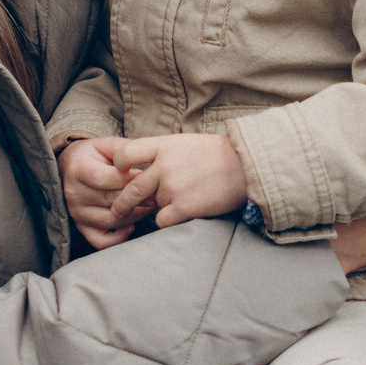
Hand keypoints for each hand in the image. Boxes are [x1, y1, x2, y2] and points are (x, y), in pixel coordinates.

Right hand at [60, 138, 138, 250]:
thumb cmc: (93, 155)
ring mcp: (76, 212)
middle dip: (138, 198)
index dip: (132, 179)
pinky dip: (119, 238)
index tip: (149, 176)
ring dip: (134, 215)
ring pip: (112, 221)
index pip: (108, 179)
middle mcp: (74, 193)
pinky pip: (101, 241)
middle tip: (156, 194)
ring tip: (148, 206)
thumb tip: (144, 165)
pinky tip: (131, 226)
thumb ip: (125, 151)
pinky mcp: (80, 226)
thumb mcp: (106, 144)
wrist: (69, 166)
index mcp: (79, 169)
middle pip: (112, 201)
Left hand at [109, 133, 247, 229]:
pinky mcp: (184, 206)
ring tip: (186, 198)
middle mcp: (164, 166)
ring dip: (163, 207)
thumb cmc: (218, 154)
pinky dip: (169, 221)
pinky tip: (182, 214)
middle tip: (118, 210)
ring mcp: (173, 186)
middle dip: (123, 203)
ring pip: (153, 206)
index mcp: (163, 146)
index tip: (120, 174)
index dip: (118, 165)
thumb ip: (163, 154)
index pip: (125, 153)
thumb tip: (144, 170)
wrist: (247, 165)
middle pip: (132, 188)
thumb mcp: (186, 143)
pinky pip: (162, 221)